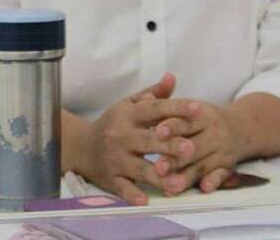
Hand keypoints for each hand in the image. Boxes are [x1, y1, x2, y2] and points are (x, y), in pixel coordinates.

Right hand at [77, 74, 199, 204]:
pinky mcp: (111, 179)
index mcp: (129, 115)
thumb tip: (172, 77)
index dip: (176, 108)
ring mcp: (116, 159)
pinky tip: (145, 200)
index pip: (155, 109)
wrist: (82, 147)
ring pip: (139, 168)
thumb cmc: (114, 123)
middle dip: (169, 145)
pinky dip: (132, 195)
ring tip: (178, 183)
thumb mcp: (130, 104)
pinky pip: (122, 188)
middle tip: (191, 148)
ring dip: (158, 176)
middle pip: (148, 140)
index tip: (198, 109)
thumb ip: (154, 93)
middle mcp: (122, 136)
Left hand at [151, 101, 244, 194]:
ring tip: (171, 186)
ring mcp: (221, 150)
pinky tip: (204, 188)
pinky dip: (213, 182)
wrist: (239, 126)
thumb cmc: (202, 117)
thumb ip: (165, 105)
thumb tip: (145, 97)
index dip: (171, 127)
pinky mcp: (227, 167)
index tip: (157, 132)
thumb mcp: (187, 107)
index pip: (185, 121)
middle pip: (193, 146)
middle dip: (175, 158)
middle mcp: (213, 132)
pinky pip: (221, 175)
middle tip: (158, 167)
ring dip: (187, 176)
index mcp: (201, 115)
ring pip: (203, 164)